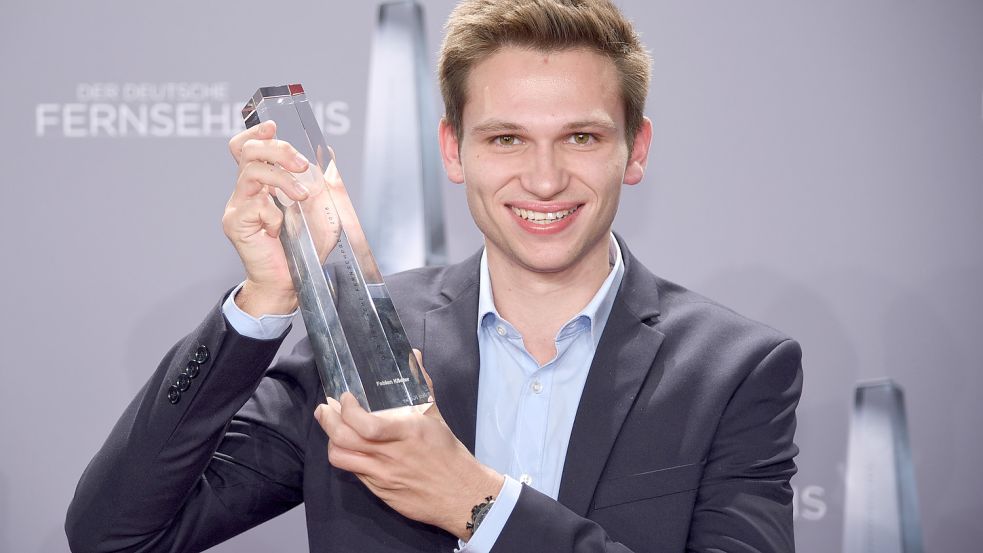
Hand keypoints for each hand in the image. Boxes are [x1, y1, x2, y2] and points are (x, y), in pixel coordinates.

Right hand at [223, 121, 339, 315]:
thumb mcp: (324, 210)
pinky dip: (274, 215)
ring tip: (301, 196)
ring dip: (281, 179)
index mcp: (262, 184)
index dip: (256, 132)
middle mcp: (246, 191)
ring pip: (251, 172)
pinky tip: (280, 231)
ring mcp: (238, 206)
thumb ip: (324, 181)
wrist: (294, 283)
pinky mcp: (235, 224)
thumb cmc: (306, 249)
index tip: (274, 127)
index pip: (246, 147)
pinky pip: (255, 205)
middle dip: (278, 149)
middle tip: (301, 164)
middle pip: (247, 151)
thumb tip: (327, 152)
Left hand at [314, 352, 503, 539]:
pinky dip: (347, 456)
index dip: (347, 410)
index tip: (345, 398)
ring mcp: (382, 476)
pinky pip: (353, 473)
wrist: (459, 494)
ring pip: (341, 458)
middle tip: (324, 409)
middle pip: (344, 440)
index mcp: (407, 433)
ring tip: (333, 428)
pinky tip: (350, 448)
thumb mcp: (435, 417)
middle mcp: (391, 456)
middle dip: (327, 421)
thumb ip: (421, 384)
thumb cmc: (447, 453)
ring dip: (331, 440)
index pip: (365, 425)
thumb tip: (413, 355)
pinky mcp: (379, 491)